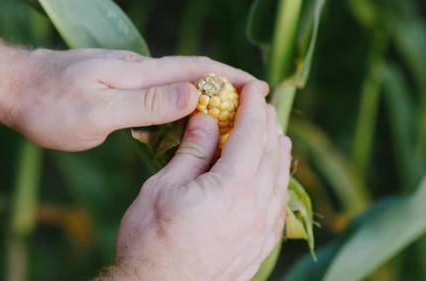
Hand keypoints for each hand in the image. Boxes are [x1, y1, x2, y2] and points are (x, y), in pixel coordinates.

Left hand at [1, 49, 255, 150]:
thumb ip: (144, 104)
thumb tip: (192, 95)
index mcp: (138, 74)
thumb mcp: (95, 111)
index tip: (260, 90)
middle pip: (192, 73)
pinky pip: (158, 93)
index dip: (231, 78)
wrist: (12, 86)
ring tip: (228, 116)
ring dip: (206, 95)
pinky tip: (184, 120)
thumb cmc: (48, 105)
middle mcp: (137, 70)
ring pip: (177, 83)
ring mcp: (127, 77)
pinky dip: (180, 104)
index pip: (196, 70)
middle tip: (254, 106)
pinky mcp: (116, 86)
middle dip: (226, 85)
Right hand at [111, 81, 291, 280]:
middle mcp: (257, 206)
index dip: (253, 105)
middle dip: (266, 123)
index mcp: (234, 186)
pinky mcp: (260, 245)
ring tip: (274, 132)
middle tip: (259, 105)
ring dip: (276, 149)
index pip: (252, 132)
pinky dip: (277, 179)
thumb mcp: (165, 186)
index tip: (252, 86)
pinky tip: (273, 175)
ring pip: (280, 178)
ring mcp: (262, 229)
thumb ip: (193, 150)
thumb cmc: (152, 240)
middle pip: (271, 152)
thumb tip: (208, 117)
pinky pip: (278, 203)